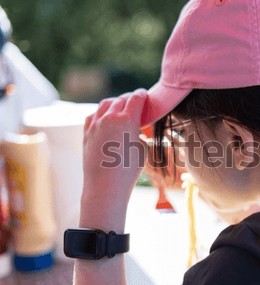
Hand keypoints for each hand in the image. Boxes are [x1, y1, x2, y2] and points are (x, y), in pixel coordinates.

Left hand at [80, 89, 147, 229]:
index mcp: (127, 119)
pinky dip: (101, 113)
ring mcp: (96, 124)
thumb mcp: (142, 149)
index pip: (136, 98)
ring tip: (120, 107)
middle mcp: (110, 118)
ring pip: (105, 104)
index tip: (144, 95)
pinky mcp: (87, 133)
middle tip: (135, 101)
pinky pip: (93, 116)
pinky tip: (105, 118)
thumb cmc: (128, 170)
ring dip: (115, 103)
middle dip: (129, 99)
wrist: (105, 185)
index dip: (142, 95)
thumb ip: (139, 134)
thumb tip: (135, 130)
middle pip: (121, 99)